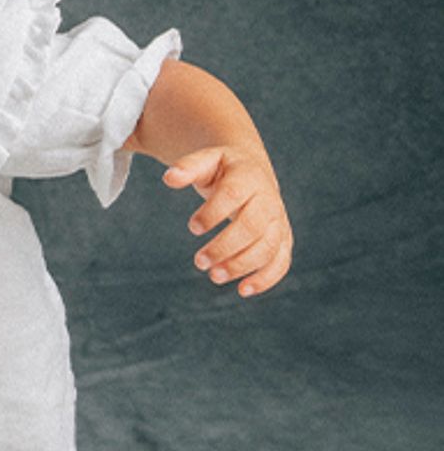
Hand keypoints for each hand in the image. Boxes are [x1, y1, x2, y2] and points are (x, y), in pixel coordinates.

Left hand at [162, 144, 294, 296]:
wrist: (252, 171)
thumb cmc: (222, 169)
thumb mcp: (205, 160)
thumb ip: (188, 167)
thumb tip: (168, 178)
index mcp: (247, 176)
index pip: (232, 195)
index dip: (213, 213)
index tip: (192, 228)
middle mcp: (268, 199)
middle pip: (252, 226)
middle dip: (225, 247)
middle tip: (199, 262)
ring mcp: (278, 220)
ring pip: (267, 247)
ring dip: (242, 265)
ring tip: (214, 276)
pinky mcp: (283, 238)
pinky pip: (281, 261)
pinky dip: (266, 278)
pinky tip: (243, 290)